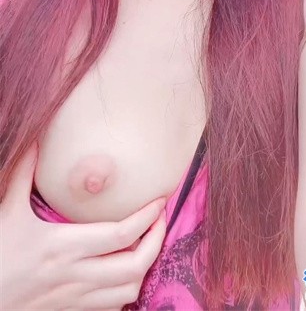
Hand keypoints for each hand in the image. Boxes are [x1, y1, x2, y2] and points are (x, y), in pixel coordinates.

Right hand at [0, 143, 166, 309]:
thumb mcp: (8, 212)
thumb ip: (23, 174)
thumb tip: (36, 141)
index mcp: (63, 246)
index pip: (120, 234)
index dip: (147, 217)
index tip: (159, 201)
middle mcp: (75, 275)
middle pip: (134, 265)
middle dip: (156, 241)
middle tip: (160, 219)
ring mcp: (76, 297)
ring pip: (128, 290)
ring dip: (145, 267)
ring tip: (147, 242)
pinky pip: (113, 306)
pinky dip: (127, 288)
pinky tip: (125, 269)